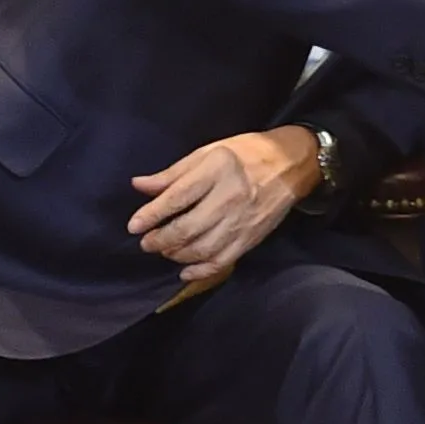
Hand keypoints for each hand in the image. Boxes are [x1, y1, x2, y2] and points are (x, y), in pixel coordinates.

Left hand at [128, 125, 315, 284]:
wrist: (291, 165)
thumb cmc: (245, 153)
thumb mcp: (208, 152)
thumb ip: (174, 173)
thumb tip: (139, 186)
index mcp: (217, 170)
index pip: (178, 197)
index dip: (152, 214)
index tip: (134, 225)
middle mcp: (230, 197)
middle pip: (188, 228)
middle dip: (161, 240)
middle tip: (146, 242)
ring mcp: (242, 221)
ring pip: (203, 249)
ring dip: (177, 255)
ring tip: (164, 250)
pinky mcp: (252, 238)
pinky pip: (223, 261)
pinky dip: (201, 271)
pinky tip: (185, 271)